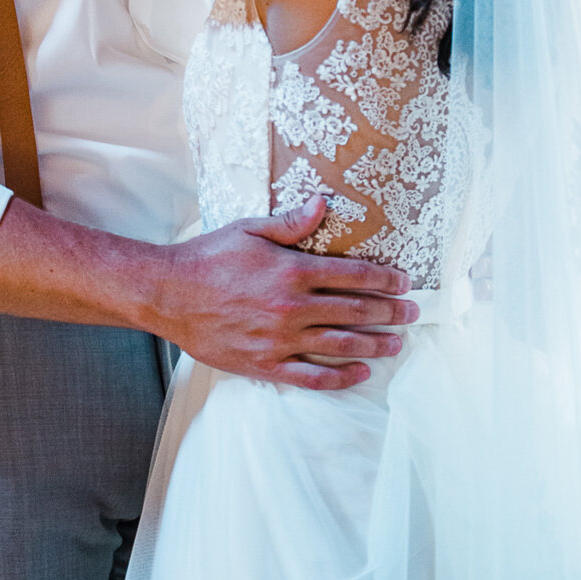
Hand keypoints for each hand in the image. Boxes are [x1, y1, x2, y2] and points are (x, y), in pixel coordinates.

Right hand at [149, 196, 417, 391]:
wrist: (167, 295)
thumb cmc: (209, 258)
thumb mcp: (251, 230)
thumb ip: (292, 222)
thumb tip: (324, 203)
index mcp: (293, 271)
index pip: (354, 275)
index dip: (385, 280)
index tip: (404, 282)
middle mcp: (291, 307)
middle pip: (355, 310)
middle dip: (390, 312)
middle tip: (413, 313)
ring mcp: (279, 339)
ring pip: (340, 343)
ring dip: (374, 343)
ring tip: (397, 343)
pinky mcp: (264, 364)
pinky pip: (310, 375)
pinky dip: (340, 376)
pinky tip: (360, 372)